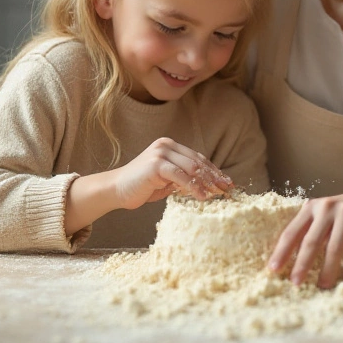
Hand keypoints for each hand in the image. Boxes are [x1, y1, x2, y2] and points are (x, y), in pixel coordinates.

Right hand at [110, 137, 233, 210]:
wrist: (116, 189)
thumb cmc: (141, 186)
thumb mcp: (166, 179)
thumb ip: (182, 177)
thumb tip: (207, 185)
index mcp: (169, 146)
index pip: (197, 158)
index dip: (214, 170)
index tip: (226, 182)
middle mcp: (166, 145)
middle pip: (198, 161)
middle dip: (214, 176)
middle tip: (227, 189)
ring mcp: (160, 153)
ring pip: (192, 167)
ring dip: (207, 182)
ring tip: (218, 194)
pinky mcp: (156, 164)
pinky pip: (181, 176)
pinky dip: (194, 186)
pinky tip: (202, 196)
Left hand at [266, 175, 342, 288]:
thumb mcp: (332, 215)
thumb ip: (316, 231)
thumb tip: (296, 263)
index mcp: (314, 206)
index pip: (292, 231)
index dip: (281, 252)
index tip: (273, 270)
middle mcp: (328, 206)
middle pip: (310, 241)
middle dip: (301, 265)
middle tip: (295, 284)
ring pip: (334, 247)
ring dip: (327, 270)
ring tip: (323, 286)